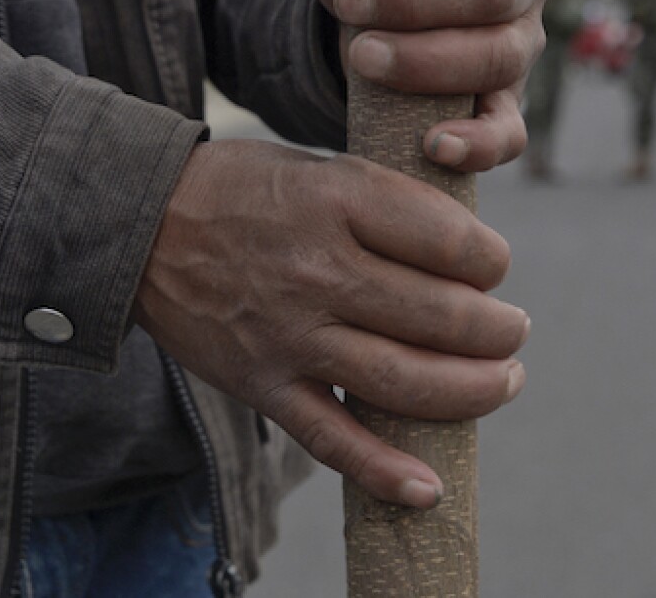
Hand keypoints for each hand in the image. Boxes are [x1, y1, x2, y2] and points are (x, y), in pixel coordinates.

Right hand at [135, 140, 530, 508]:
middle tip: (514, 331)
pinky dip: (383, 471)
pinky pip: (331, 439)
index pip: (451, 242)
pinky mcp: (263, 384)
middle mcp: (319, 271)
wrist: (141, 224)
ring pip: (405, 381)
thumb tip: (475, 258)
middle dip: (499, 331)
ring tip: (505, 381)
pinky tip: (428, 489)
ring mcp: (290, 335)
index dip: (491, 260)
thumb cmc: (252, 190)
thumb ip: (396, 206)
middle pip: (442, 317)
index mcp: (340, 201)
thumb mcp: (327, 166)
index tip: (494, 266)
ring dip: (474, 391)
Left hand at [289, 0, 550, 172]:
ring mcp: (524, 41)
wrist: (384, 15)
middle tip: (351, 5)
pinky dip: (478, 144)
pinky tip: (434, 146)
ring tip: (362, 57)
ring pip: (499, 56)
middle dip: (416, 1)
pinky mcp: (509, 100)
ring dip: (427, 62)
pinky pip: (510, 132)